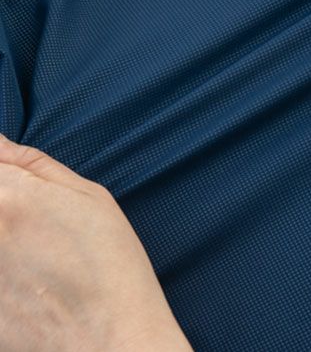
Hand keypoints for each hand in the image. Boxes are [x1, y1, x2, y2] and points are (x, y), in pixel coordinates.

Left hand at [0, 134, 191, 351]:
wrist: (108, 338)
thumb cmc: (110, 263)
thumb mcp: (90, 197)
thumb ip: (35, 166)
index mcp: (11, 197)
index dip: (2, 167)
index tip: (13, 182)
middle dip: (4, 200)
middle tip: (34, 226)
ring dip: (6, 233)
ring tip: (35, 252)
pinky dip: (6, 267)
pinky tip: (28, 276)